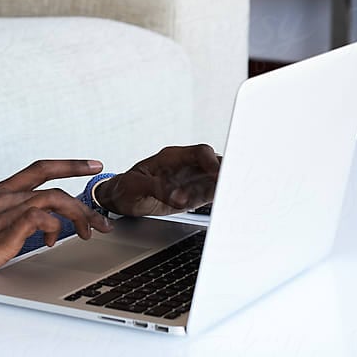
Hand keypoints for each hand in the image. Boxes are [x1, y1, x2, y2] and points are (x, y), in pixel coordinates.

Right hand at [0, 159, 114, 292]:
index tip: (93, 164)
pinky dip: (54, 227)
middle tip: (101, 219)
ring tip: (87, 234)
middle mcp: (2, 196)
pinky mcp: (4, 231)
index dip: (69, 163)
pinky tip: (52, 241)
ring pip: (53, 199)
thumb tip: (41, 227)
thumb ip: (12, 219)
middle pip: (53, 183)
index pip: (39, 168)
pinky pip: (40, 218)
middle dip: (84, 199)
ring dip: (77, 215)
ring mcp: (3, 212)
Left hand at [94, 144, 220, 217]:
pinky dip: (220, 198)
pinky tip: (227, 204)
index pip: (200, 153)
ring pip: (217, 180)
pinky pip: (211, 195)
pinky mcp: (192, 196)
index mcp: (172, 158)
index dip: (212, 162)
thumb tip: (178, 198)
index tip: (219, 174)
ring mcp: (191, 181)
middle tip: (235, 186)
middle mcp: (186, 167)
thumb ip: (157, 189)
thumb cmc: (126, 187)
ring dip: (225, 188)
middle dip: (228, 173)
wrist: (121, 198)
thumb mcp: (136, 186)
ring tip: (232, 198)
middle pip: (215, 163)